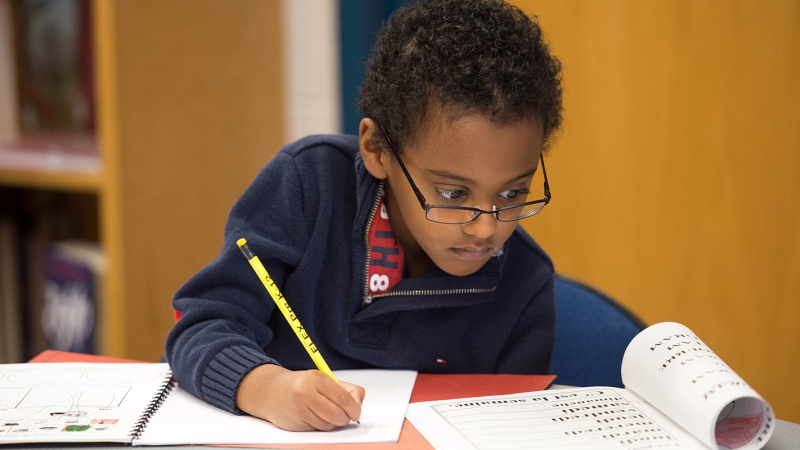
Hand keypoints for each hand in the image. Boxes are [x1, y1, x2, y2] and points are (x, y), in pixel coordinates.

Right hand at [235, 364, 365, 430]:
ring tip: (327, 414)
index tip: (356, 412)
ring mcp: (299, 408)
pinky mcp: (294, 422)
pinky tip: (315, 417)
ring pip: (328, 425)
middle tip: (345, 416)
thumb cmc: (302, 385)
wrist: (271, 391)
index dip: (354, 409)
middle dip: (345, 419)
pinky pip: (317, 429)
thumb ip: (346, 390)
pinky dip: (321, 426)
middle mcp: (306, 392)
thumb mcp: (325, 380)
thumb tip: (359, 402)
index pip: (344, 399)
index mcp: (317, 379)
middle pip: (337, 414)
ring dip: (333, 423)